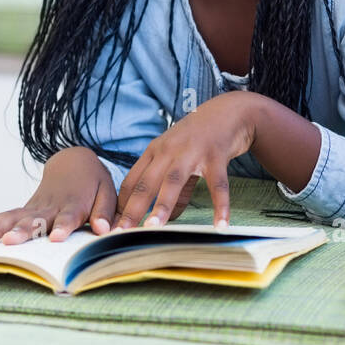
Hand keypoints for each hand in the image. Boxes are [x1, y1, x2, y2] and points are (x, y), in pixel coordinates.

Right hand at [0, 147, 115, 245]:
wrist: (74, 163)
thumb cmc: (94, 183)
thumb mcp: (107, 193)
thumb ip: (105, 212)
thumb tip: (104, 229)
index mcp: (74, 204)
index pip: (69, 216)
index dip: (64, 226)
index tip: (57, 238)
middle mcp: (51, 206)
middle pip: (35, 220)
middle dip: (22, 231)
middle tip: (9, 242)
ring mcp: (34, 207)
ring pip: (13, 217)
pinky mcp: (24, 210)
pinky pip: (3, 216)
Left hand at [113, 92, 253, 229]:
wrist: (229, 111)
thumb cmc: (200, 138)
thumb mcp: (179, 158)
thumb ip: (174, 189)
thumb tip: (168, 219)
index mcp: (155, 151)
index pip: (132, 182)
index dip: (122, 205)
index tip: (114, 228)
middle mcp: (169, 150)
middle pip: (146, 182)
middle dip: (132, 209)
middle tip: (120, 233)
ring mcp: (192, 151)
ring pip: (173, 181)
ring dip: (162, 205)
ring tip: (153, 228)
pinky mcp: (216, 155)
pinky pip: (217, 184)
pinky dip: (220, 205)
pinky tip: (221, 226)